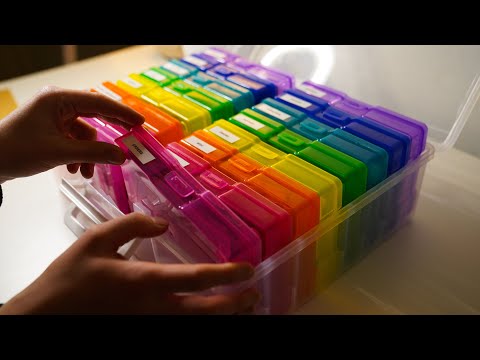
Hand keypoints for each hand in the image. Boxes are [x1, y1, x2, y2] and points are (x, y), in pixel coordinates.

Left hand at [0, 86, 144, 182]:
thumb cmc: (17, 151)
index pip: (99, 103)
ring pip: (85, 132)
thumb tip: (122, 156)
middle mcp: (58, 103)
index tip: (140, 123)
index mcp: (58, 99)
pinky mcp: (51, 128)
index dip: (122, 113)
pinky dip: (79, 154)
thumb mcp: (60, 153)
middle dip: (110, 132)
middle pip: (95, 114)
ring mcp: (54, 116)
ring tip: (88, 172)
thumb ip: (95, 153)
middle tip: (131, 139)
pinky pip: (75, 139)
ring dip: (90, 153)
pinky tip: (75, 169)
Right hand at [0, 213, 258, 314]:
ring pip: (195, 325)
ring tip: (243, 308)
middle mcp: (154, 308)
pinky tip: (209, 315)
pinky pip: (178, 328)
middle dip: (235, 304)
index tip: (248, 269)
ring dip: (223, 317)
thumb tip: (162, 225)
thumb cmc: (69, 278)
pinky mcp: (142, 330)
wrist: (44, 317)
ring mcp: (149, 324)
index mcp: (144, 281)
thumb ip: (131, 226)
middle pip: (205, 311)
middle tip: (254, 295)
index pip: (196, 279)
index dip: (226, 274)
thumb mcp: (95, 240)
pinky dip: (199, 322)